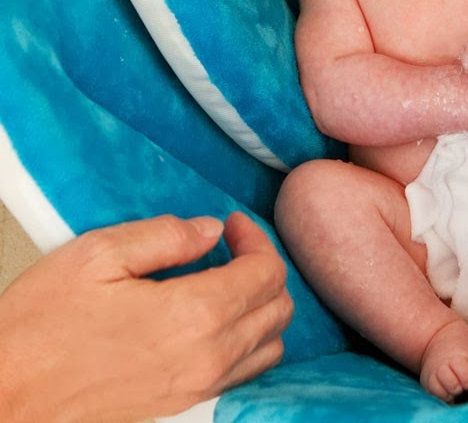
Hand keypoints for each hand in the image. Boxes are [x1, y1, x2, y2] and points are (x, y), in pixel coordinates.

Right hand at [0, 212, 292, 422]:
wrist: (4, 400)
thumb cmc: (40, 327)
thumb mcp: (98, 255)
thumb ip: (166, 235)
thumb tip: (210, 230)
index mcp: (193, 315)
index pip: (265, 272)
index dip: (256, 239)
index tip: (233, 224)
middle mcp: (207, 356)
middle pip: (278, 307)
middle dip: (264, 266)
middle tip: (232, 245)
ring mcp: (197, 387)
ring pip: (269, 343)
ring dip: (261, 305)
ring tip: (228, 279)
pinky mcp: (183, 404)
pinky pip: (245, 371)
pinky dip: (250, 339)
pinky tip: (219, 318)